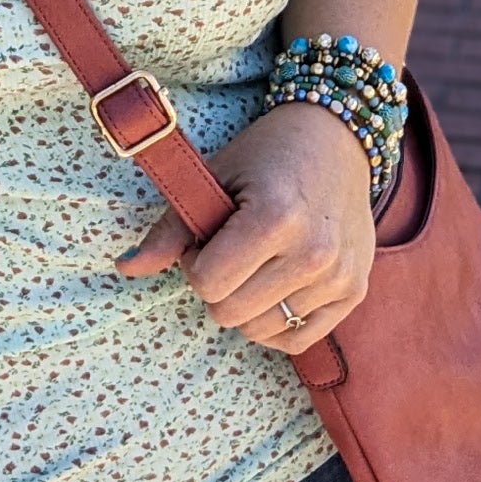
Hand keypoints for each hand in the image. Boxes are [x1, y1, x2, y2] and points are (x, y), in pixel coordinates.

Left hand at [117, 102, 375, 354]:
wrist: (336, 140)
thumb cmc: (267, 156)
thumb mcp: (214, 178)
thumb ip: (171, 229)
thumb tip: (125, 268)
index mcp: (275, 217)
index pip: (207, 284)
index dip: (194, 262)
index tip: (207, 238)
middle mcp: (314, 252)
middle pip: (230, 314)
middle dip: (218, 286)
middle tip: (231, 249)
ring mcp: (340, 276)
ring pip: (261, 331)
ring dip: (247, 305)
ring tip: (257, 262)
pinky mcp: (355, 292)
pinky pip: (297, 341)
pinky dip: (276, 323)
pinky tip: (275, 286)